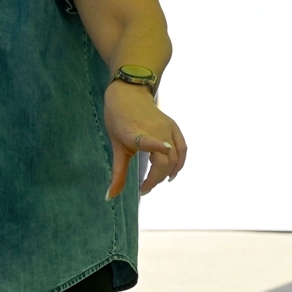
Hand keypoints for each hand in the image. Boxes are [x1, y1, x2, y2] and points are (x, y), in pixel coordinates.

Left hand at [104, 80, 186, 197]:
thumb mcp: (116, 146)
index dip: (155, 145)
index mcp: (136, 133)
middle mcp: (155, 130)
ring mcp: (166, 127)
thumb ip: (118, 173)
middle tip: (145, 187)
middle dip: (156, 178)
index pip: (146, 140)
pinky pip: (183, 148)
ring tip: (156, 181)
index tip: (164, 149)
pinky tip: (173, 173)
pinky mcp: (173, 126)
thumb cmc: (119, 120)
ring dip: (168, 172)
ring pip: (175, 156)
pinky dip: (180, 162)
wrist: (129, 94)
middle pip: (164, 159)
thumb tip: (109, 197)